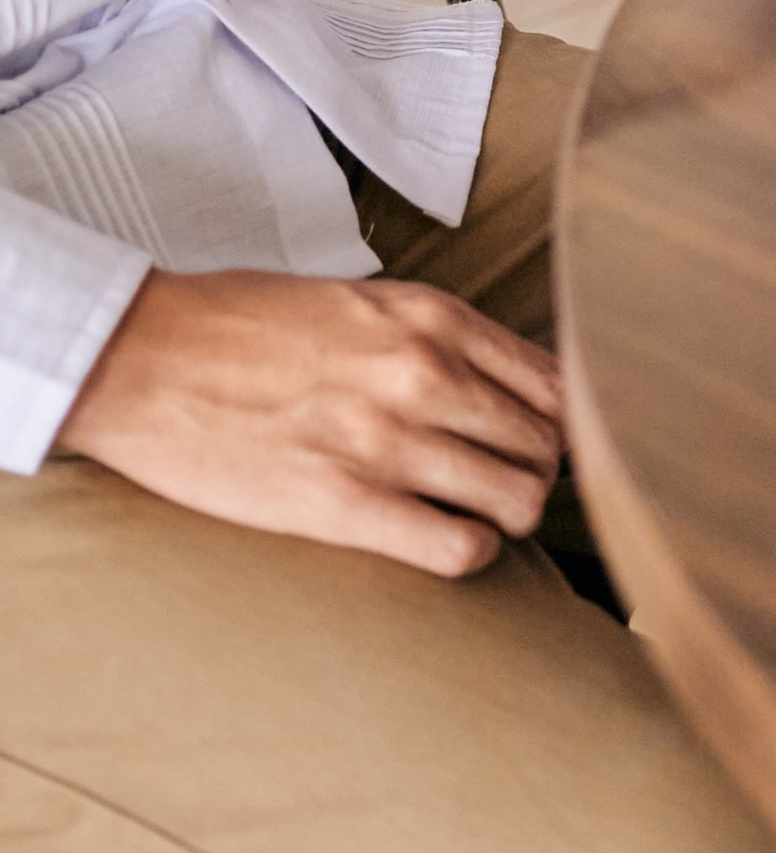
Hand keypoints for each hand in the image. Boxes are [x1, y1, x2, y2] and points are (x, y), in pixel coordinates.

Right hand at [55, 270, 563, 577]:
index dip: (558, 422)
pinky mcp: (343, 505)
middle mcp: (424, 374)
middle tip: (504, 485)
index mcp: (431, 318)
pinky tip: (441, 540)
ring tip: (473, 515)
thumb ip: (432, 335)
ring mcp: (388, 441)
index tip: (536, 442)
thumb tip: (496, 379)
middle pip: (547, 445)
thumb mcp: (358, 300)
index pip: (554, 382)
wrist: (141, 357)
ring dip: (507, 517)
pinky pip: (459, 548)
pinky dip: (468, 553)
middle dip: (536, 472)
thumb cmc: (239, 326)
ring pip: (518, 499)